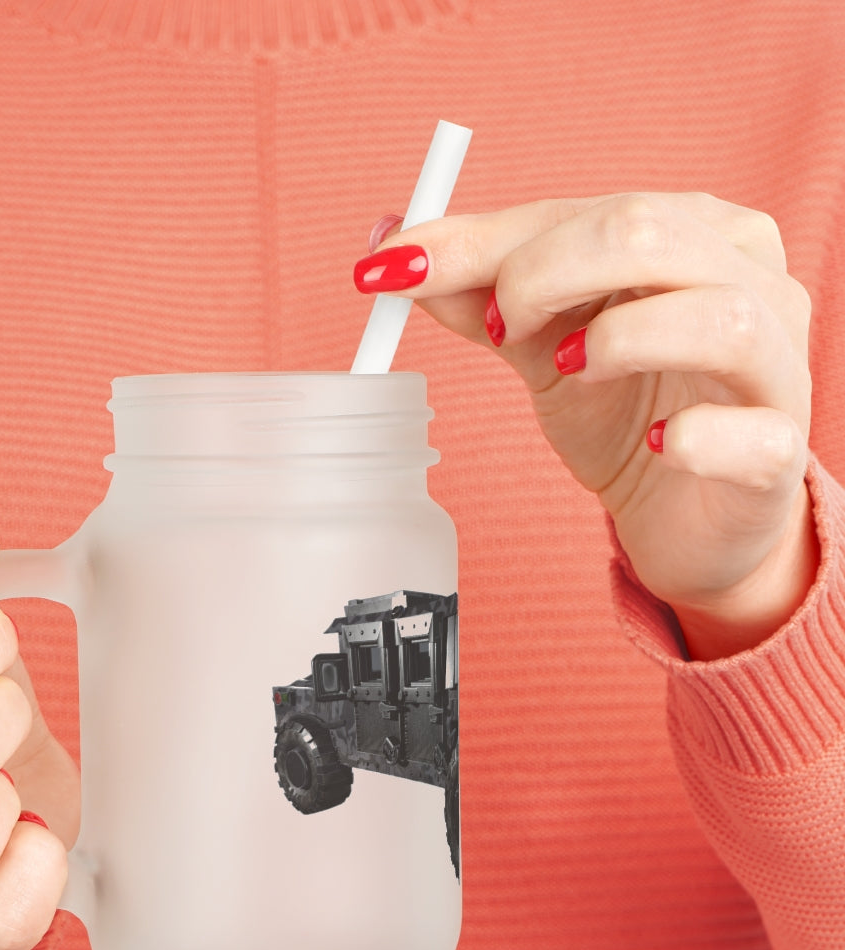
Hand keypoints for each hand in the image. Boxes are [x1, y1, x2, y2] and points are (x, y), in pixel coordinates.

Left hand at [357, 193, 817, 658]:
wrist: (684, 515)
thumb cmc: (623, 412)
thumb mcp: (541, 345)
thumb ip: (479, 295)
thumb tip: (393, 249)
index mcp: (692, 234)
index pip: (583, 211)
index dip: (483, 240)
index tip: (394, 268)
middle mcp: (750, 281)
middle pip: (648, 234)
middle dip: (542, 274)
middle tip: (497, 329)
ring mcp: (776, 366)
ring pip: (719, 317)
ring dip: (618, 340)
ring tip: (566, 371)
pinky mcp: (779, 455)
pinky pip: (752, 434)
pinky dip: (695, 437)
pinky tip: (658, 446)